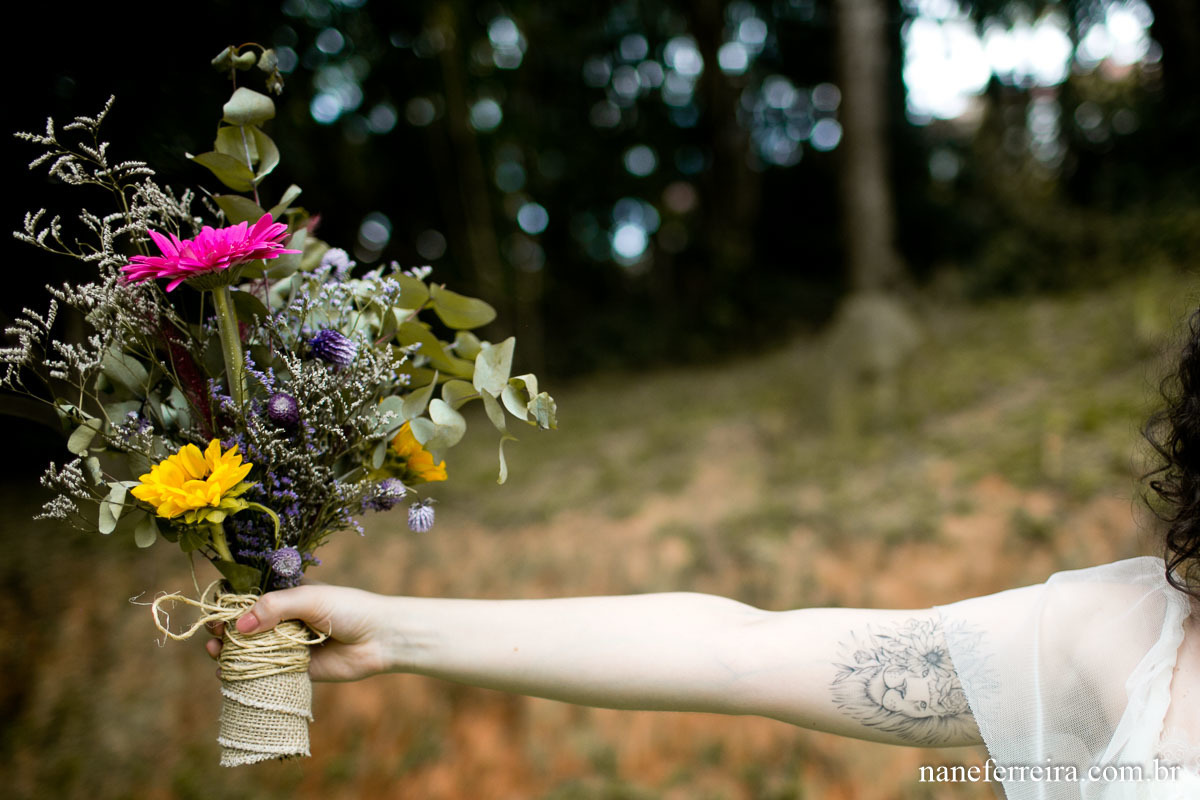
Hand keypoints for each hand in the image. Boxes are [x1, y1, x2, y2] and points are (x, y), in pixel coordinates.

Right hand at [205, 584, 395, 681]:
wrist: (380, 639)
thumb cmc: (349, 608)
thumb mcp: (310, 599)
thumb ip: (275, 608)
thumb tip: (238, 626)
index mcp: (287, 595)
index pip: (249, 596)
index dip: (228, 603)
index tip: (216, 611)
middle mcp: (284, 619)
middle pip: (244, 625)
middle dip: (225, 629)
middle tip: (215, 634)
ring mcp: (288, 644)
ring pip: (250, 649)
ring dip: (229, 651)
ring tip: (217, 652)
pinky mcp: (294, 669)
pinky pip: (263, 672)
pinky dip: (243, 673)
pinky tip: (227, 673)